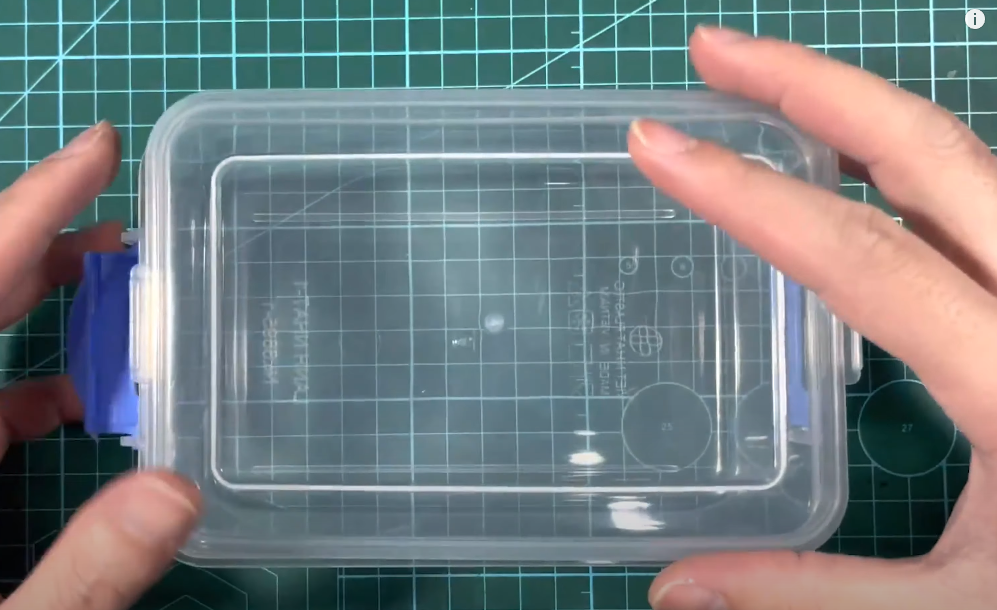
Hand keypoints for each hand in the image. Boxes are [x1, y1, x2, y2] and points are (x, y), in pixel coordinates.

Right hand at [631, 26, 996, 609]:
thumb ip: (807, 593)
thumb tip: (668, 591)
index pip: (859, 257)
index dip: (748, 194)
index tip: (658, 144)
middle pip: (929, 152)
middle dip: (810, 84)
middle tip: (709, 49)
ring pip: (970, 160)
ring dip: (859, 112)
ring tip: (763, 90)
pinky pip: (988, 200)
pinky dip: (908, 164)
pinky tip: (857, 174)